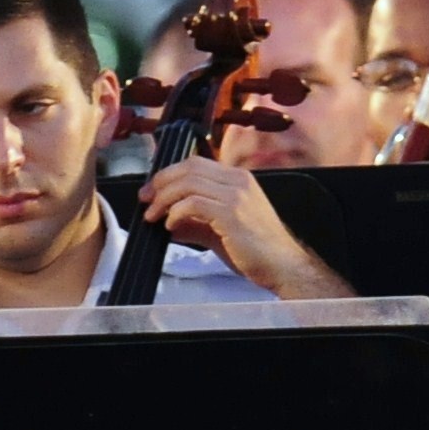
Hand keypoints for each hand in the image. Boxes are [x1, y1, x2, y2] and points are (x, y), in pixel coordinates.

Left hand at [135, 155, 347, 301]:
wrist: (283, 266)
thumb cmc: (256, 251)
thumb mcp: (220, 231)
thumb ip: (195, 224)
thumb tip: (170, 223)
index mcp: (238, 179)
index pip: (195, 164)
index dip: (168, 175)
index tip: (151, 191)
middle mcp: (238, 181)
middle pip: (189, 168)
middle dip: (161, 182)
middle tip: (145, 200)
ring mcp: (236, 196)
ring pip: (188, 183)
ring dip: (164, 199)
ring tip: (154, 216)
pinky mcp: (232, 213)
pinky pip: (193, 203)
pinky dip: (176, 213)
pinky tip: (171, 226)